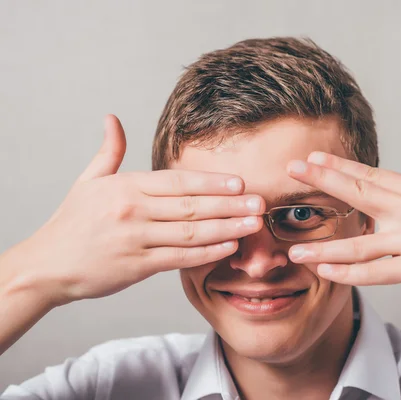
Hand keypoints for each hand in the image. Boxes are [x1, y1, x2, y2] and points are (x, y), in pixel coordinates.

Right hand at [9, 115, 264, 305]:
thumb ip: (109, 151)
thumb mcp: (88, 181)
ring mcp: (136, 240)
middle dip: (230, 204)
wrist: (47, 265)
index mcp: (125, 186)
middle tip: (259, 203)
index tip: (240, 183)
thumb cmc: (72, 222)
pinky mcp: (137, 266)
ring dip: (227, 228)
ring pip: (191, 233)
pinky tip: (229, 248)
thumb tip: (113, 118)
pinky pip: (180, 258)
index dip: (212, 182)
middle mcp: (133, 210)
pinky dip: (207, 254)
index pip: (178, 181)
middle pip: (192, 206)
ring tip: (254, 225)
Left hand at [286, 134, 400, 302]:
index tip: (315, 158)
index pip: (373, 174)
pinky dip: (348, 274)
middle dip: (321, 181)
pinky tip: (326, 272)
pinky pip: (374, 273)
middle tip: (290, 171)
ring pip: (358, 244)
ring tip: (294, 249)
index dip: (341, 166)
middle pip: (358, 194)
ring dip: (323, 245)